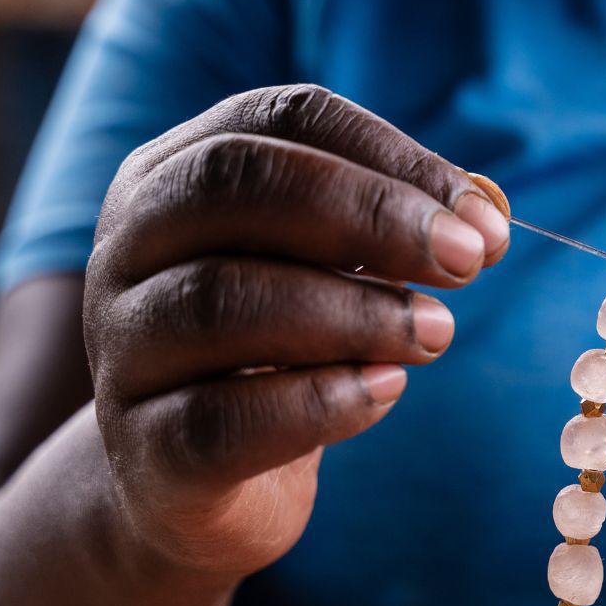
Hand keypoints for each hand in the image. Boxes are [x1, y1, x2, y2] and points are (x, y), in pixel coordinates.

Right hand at [85, 84, 508, 581]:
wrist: (184, 487)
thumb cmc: (271, 358)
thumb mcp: (323, 277)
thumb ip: (386, 238)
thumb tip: (480, 219)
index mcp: (172, 178)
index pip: (279, 119)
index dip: (391, 156)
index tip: (482, 217)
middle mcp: (127, 248)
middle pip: (235, 185)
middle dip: (369, 214)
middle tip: (465, 264)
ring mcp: (123, 350)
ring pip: (221, 299)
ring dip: (353, 311)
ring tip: (436, 333)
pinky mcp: (145, 449)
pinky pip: (221, 417)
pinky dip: (318, 402)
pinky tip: (385, 391)